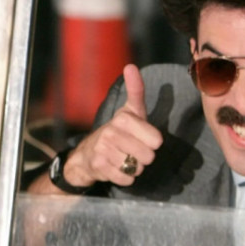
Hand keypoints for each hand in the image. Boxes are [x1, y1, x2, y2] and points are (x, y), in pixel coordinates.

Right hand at [64, 64, 163, 187]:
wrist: (88, 153)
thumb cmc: (119, 130)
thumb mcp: (131, 110)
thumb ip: (136, 90)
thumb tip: (130, 66)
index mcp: (123, 118)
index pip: (156, 140)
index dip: (154, 143)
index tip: (147, 139)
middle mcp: (111, 132)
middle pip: (148, 156)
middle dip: (145, 157)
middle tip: (134, 151)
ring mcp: (103, 150)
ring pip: (137, 168)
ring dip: (135, 167)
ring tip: (125, 158)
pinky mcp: (99, 167)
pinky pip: (126, 179)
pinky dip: (126, 178)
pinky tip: (117, 168)